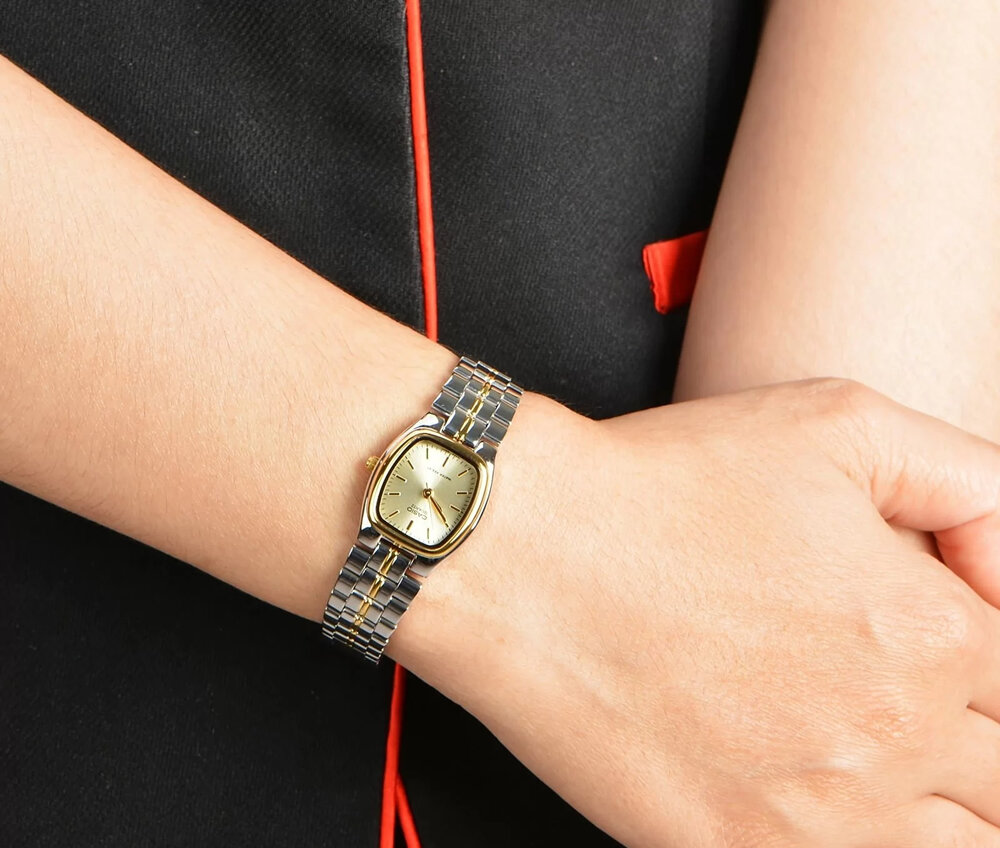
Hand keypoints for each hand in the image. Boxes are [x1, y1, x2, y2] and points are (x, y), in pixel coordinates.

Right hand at [395, 379, 999, 846]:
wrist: (520, 551)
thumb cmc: (664, 484)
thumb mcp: (837, 423)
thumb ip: (972, 481)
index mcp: (929, 634)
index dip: (989, 662)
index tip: (944, 647)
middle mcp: (888, 739)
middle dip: (979, 741)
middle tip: (895, 696)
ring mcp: (812, 818)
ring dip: (939, 808)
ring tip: (865, 751)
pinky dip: (857, 839)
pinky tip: (815, 794)